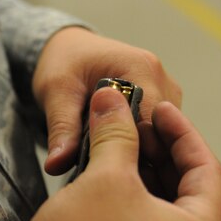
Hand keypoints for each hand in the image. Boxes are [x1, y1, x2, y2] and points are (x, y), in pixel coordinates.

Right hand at [0, 88, 220, 220]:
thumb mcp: (103, 181)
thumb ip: (116, 133)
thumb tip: (112, 97)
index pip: (208, 171)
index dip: (182, 132)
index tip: (155, 108)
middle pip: (188, 194)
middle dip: (160, 154)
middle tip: (131, 124)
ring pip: (164, 216)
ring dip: (143, 178)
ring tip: (113, 149)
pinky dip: (131, 206)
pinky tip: (103, 185)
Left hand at [32, 27, 181, 174]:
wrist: (69, 47)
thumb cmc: (63, 62)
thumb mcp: (56, 93)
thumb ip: (61, 129)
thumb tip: (55, 165)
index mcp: (140, 69)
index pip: (151, 124)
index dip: (134, 153)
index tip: (110, 173)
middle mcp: (160, 78)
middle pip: (160, 132)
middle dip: (135, 154)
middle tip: (106, 173)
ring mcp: (165, 89)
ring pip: (160, 135)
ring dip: (138, 151)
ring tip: (110, 164)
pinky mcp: (161, 99)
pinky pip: (156, 130)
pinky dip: (139, 144)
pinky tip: (118, 154)